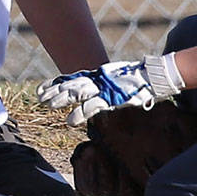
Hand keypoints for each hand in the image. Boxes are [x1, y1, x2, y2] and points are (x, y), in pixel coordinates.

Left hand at [38, 60, 164, 126]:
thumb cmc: (138, 79)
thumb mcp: (116, 80)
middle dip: (55, 91)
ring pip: (78, 92)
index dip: (56, 83)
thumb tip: (93, 92)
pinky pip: (93, 106)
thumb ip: (104, 85)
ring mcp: (105, 87)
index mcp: (99, 75)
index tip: (41, 88)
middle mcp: (99, 79)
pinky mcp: (113, 97)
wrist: (157, 74)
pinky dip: (80, 113)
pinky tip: (70, 121)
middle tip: (39, 97)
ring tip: (48, 105)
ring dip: (62, 99)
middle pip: (71, 84)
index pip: (73, 78)